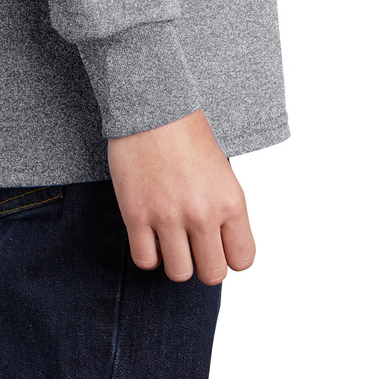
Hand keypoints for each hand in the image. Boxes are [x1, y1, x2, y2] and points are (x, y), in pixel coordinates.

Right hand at [106, 106, 255, 284]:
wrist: (152, 104)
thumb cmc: (187, 130)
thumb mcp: (221, 170)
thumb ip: (222, 208)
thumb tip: (217, 242)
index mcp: (231, 201)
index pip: (243, 259)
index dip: (229, 256)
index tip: (217, 244)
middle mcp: (203, 214)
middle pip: (212, 274)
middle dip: (203, 263)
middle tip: (193, 244)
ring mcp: (168, 216)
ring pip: (179, 274)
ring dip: (174, 259)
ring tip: (169, 237)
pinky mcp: (137, 214)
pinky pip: (145, 261)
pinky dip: (148, 254)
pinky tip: (149, 234)